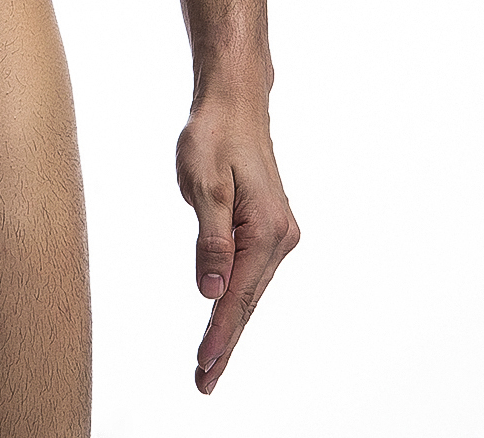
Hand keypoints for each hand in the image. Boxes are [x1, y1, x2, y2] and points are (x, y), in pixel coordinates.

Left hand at [175, 98, 297, 393]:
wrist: (235, 101)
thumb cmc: (214, 134)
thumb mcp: (203, 184)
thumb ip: (210, 240)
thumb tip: (211, 291)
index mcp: (266, 230)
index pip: (238, 295)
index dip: (219, 335)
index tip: (204, 368)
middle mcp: (280, 236)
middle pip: (249, 299)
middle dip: (226, 340)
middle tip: (204, 382)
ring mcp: (278, 232)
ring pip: (251, 287)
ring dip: (232, 321)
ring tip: (210, 359)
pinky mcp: (270, 226)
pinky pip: (252, 270)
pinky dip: (238, 295)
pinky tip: (225, 314)